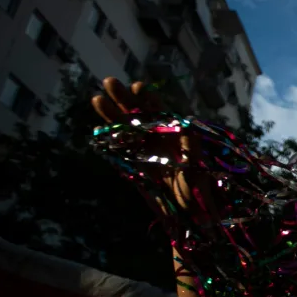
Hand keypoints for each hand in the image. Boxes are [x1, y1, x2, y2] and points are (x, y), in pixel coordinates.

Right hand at [92, 77, 212, 215]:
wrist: (190, 214)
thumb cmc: (199, 188)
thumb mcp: (198, 165)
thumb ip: (191, 146)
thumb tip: (186, 124)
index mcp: (174, 136)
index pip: (159, 111)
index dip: (148, 99)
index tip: (138, 87)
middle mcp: (157, 140)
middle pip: (138, 115)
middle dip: (124, 99)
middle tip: (109, 82)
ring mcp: (144, 153)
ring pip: (125, 130)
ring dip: (112, 115)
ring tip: (97, 99)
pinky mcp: (134, 168)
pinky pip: (119, 152)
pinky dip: (109, 142)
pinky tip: (98, 129)